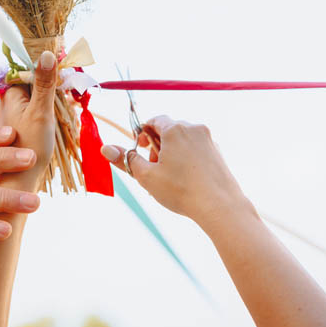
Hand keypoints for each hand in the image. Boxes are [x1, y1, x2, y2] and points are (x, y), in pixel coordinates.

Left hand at [0, 50, 57, 178]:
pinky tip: (53, 126)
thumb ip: (45, 82)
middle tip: (67, 102)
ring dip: (50, 104)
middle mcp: (5, 101)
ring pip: (34, 99)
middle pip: (33, 84)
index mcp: (9, 93)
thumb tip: (47, 53)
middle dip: (52, 91)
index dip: (49, 74)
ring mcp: (9, 115)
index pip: (30, 70)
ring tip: (63, 115)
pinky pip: (32, 112)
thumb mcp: (42, 112)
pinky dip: (44, 115)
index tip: (64, 82)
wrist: (20, 182)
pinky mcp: (14, 127)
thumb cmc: (30, 147)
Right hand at [100, 115, 250, 229]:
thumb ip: (126, 159)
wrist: (220, 206)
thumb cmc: (181, 190)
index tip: (140, 150)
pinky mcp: (218, 152)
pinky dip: (187, 159)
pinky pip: (197, 149)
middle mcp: (193, 128)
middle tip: (153, 168)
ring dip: (172, 153)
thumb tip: (106, 148)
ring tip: (169, 177)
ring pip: (183, 140)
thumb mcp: (147, 176)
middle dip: (157, 146)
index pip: (154, 120)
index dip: (143, 134)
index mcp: (175, 129)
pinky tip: (185, 181)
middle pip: (169, 130)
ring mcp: (208, 140)